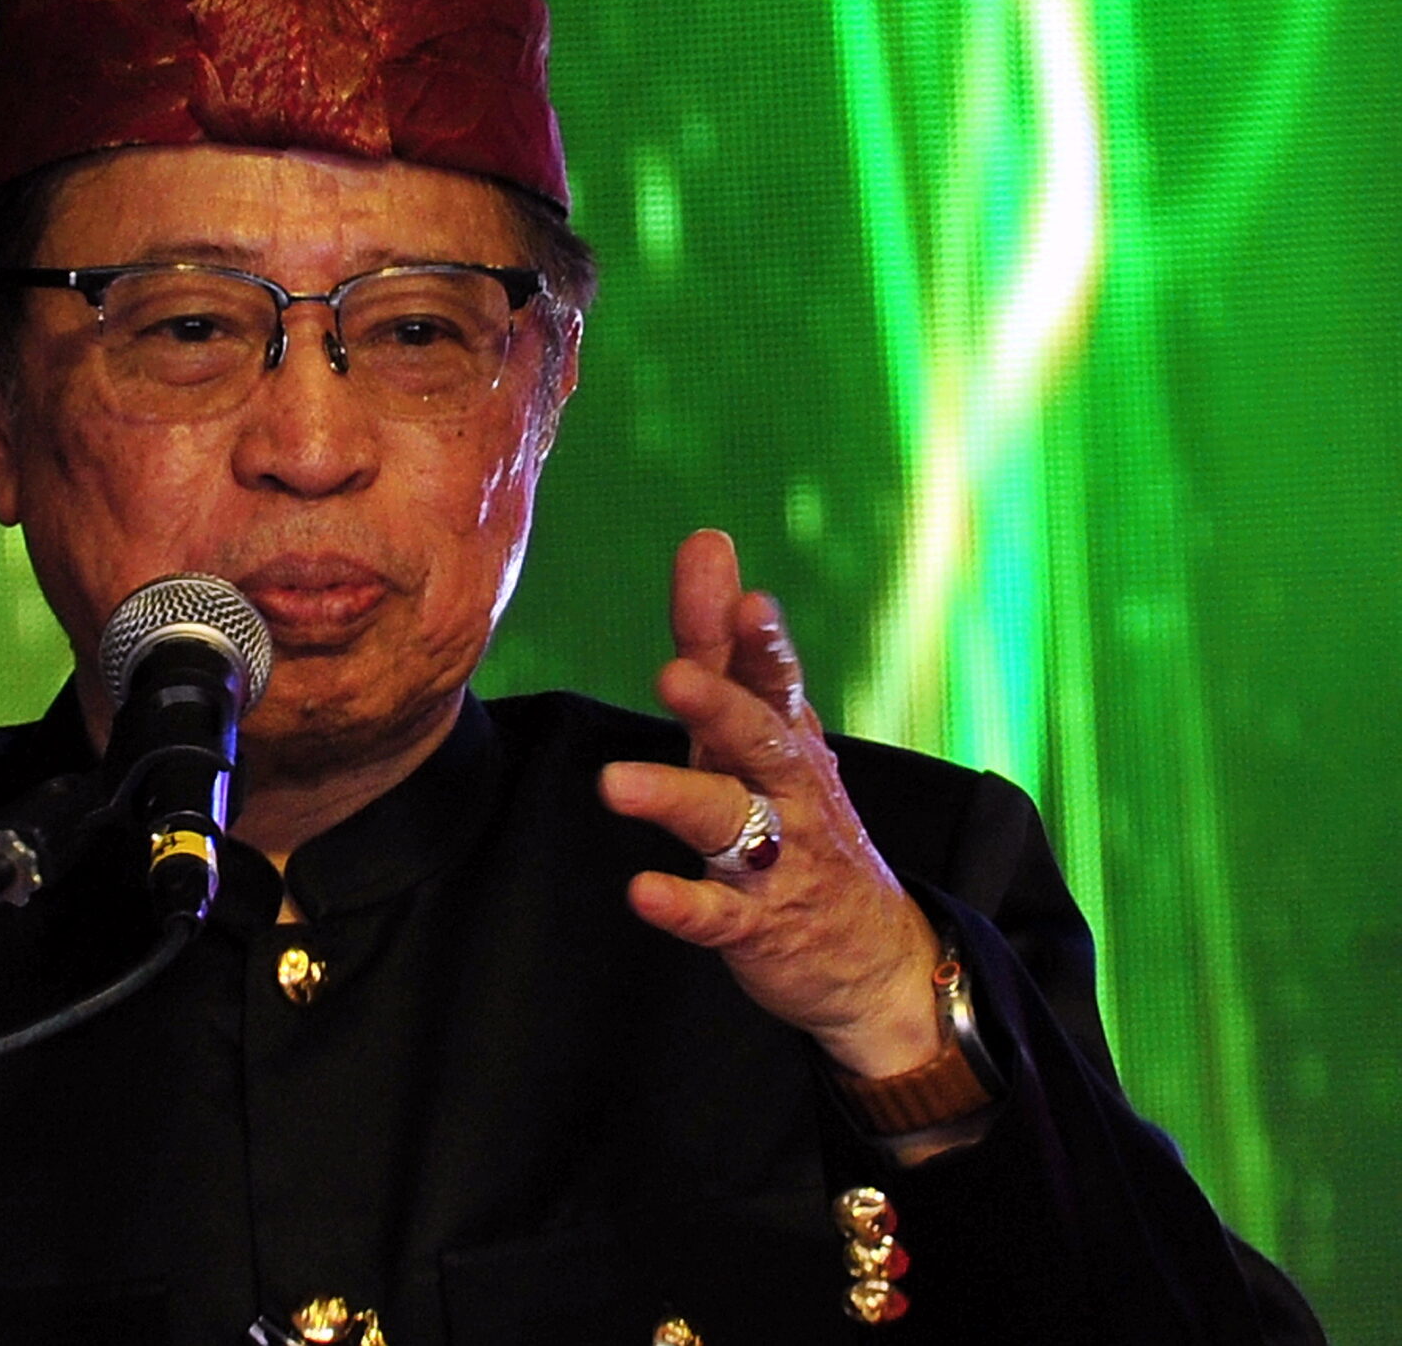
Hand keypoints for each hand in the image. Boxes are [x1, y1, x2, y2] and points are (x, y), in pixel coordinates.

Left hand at [598, 530, 941, 1077]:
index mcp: (783, 736)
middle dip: (721, 704)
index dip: (760, 642)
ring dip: (675, 797)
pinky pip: (719, 916)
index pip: (774, 680)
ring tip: (616, 783)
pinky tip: (642, 891)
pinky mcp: (757, 924)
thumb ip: (722, 640)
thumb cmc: (798, 816)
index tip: (746, 600)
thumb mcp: (764, 725)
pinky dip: (683, 904)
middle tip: (671, 674)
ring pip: (731, 821)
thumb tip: (707, 538)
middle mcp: (787, 789)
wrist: (877, 955)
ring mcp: (776, 858)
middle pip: (758, 739)